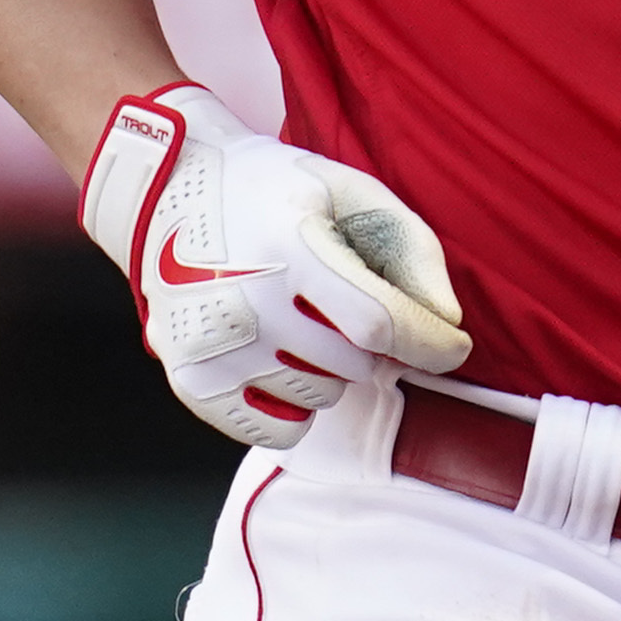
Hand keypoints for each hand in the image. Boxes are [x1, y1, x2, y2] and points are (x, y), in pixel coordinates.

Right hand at [78, 82, 471, 446]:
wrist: (167, 194)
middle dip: (372, 343)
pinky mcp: (193, 383)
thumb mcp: (349, 190)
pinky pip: (279, 429)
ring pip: (322, 398)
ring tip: (300, 320)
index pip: (379, 323)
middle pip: (356, 363)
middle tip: (342, 303)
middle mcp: (246, 303)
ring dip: (331, 370)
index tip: (453, 347)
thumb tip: (447, 322)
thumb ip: (409, 248)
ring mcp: (214, 349)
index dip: (430, 343)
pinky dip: (294, 404)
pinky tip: (279, 358)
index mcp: (289, 247)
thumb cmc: (272, 191)